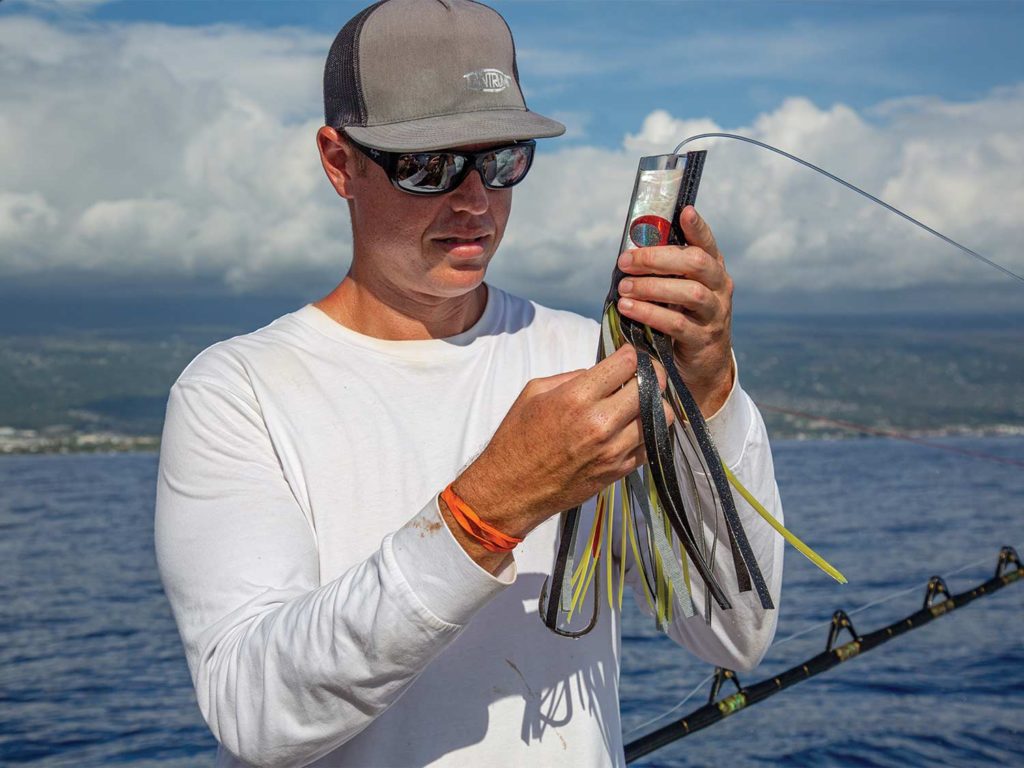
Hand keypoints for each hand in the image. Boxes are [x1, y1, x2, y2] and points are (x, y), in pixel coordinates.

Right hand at [449, 344, 672, 560]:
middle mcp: (599, 423)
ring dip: (654, 404)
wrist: (512, 489)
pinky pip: (651, 444)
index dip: (631, 354)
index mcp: (576, 398)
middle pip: (649, 386)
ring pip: (661, 415)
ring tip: (640, 402)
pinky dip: (648, 431)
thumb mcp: (533, 393)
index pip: (626, 364)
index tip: (629, 356)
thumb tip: (599, 373)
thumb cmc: (517, 439)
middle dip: (650, 374)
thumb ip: (570, 377)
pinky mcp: (619, 470)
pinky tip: (634, 426)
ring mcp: (613, 449)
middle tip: (643, 374)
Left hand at [615, 205, 733, 415]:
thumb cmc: (683, 318)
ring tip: (624, 288)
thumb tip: (629, 252)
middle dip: (657, 258)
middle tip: (625, 261)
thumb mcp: (678, 292)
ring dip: (651, 287)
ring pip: (689, 293)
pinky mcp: (703, 339)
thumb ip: (665, 272)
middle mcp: (719, 288)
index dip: (698, 227)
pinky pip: (677, 323)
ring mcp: (715, 314)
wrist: (703, 366)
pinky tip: (629, 309)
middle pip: (695, 263)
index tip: (684, 212)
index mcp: (713, 270)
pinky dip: (650, 314)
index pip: (707, 243)